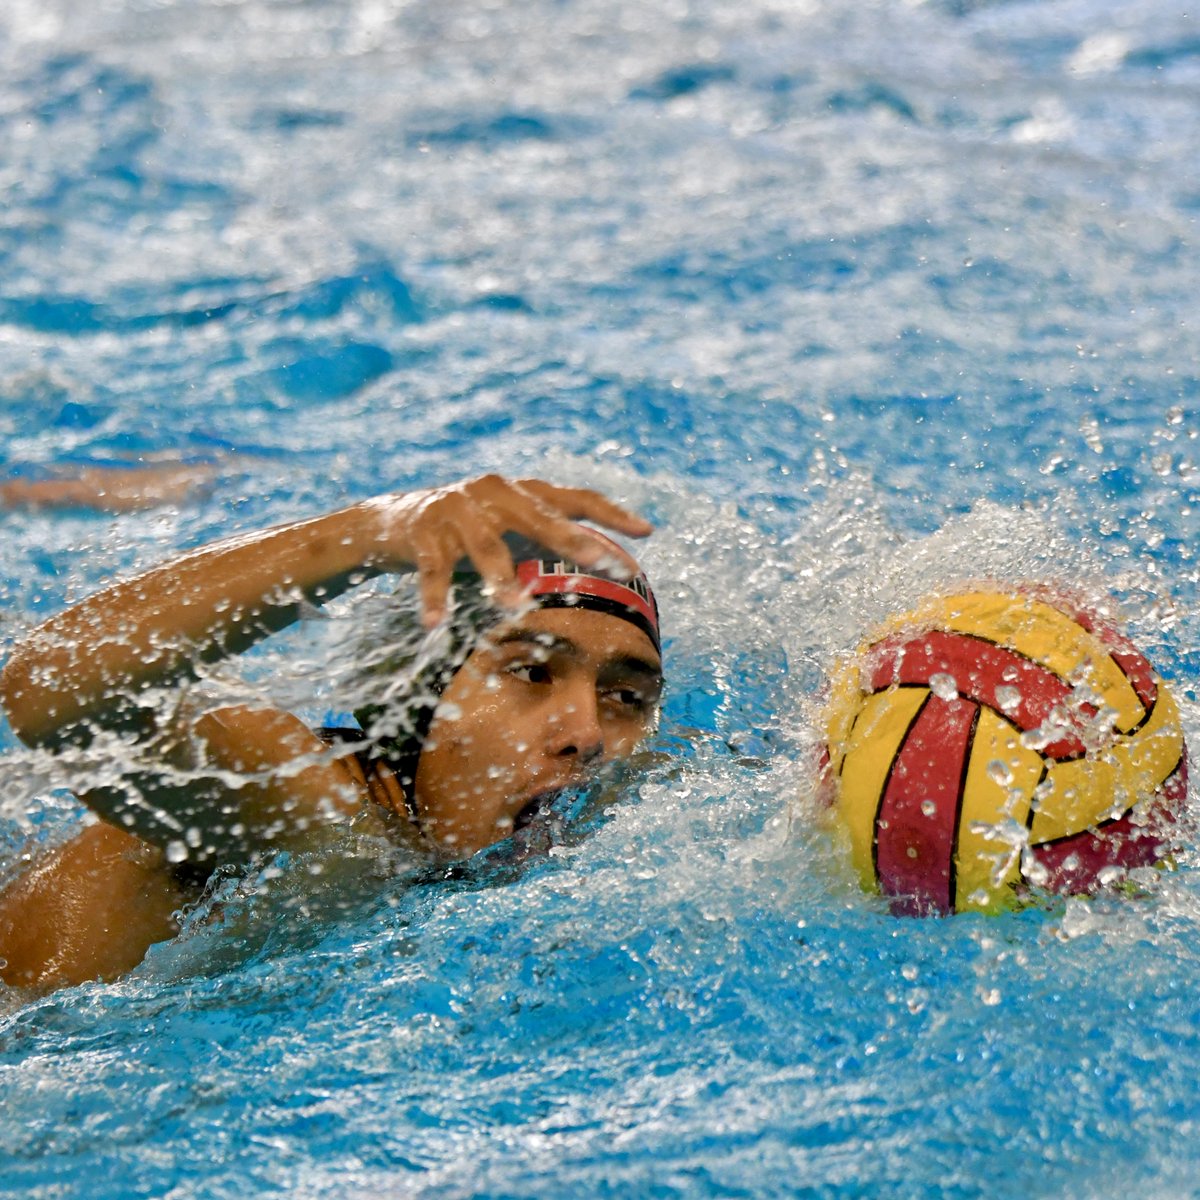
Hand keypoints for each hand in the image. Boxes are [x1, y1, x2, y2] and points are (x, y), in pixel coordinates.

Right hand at [364, 474, 652, 625]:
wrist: (394, 520)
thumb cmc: (471, 530)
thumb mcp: (514, 529)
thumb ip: (553, 541)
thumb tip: (611, 566)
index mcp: (525, 491)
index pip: (576, 498)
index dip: (612, 514)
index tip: (646, 532)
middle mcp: (496, 492)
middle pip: (541, 517)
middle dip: (573, 541)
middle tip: (600, 564)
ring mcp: (459, 509)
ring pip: (486, 546)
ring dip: (500, 577)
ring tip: (513, 605)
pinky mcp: (424, 530)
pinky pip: (433, 569)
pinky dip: (434, 597)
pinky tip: (435, 624)